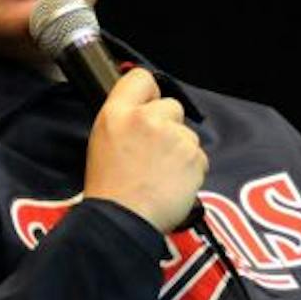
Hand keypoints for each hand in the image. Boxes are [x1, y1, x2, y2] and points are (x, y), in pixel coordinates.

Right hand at [82, 68, 206, 235]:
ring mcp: (173, 136)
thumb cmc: (109, 188)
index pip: (141, 78)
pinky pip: (199, 157)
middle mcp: (146, 118)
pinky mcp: (193, 157)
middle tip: (151, 154)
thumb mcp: (102, 141)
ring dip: (179, 151)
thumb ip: (123, 118)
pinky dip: (190, 170)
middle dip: (168, 126)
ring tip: (159, 175)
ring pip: (187, 134)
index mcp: (117, 113)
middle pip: (172, 106)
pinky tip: (171, 185)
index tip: (150, 106)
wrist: (122, 222)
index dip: (149, 92)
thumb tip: (143, 107)